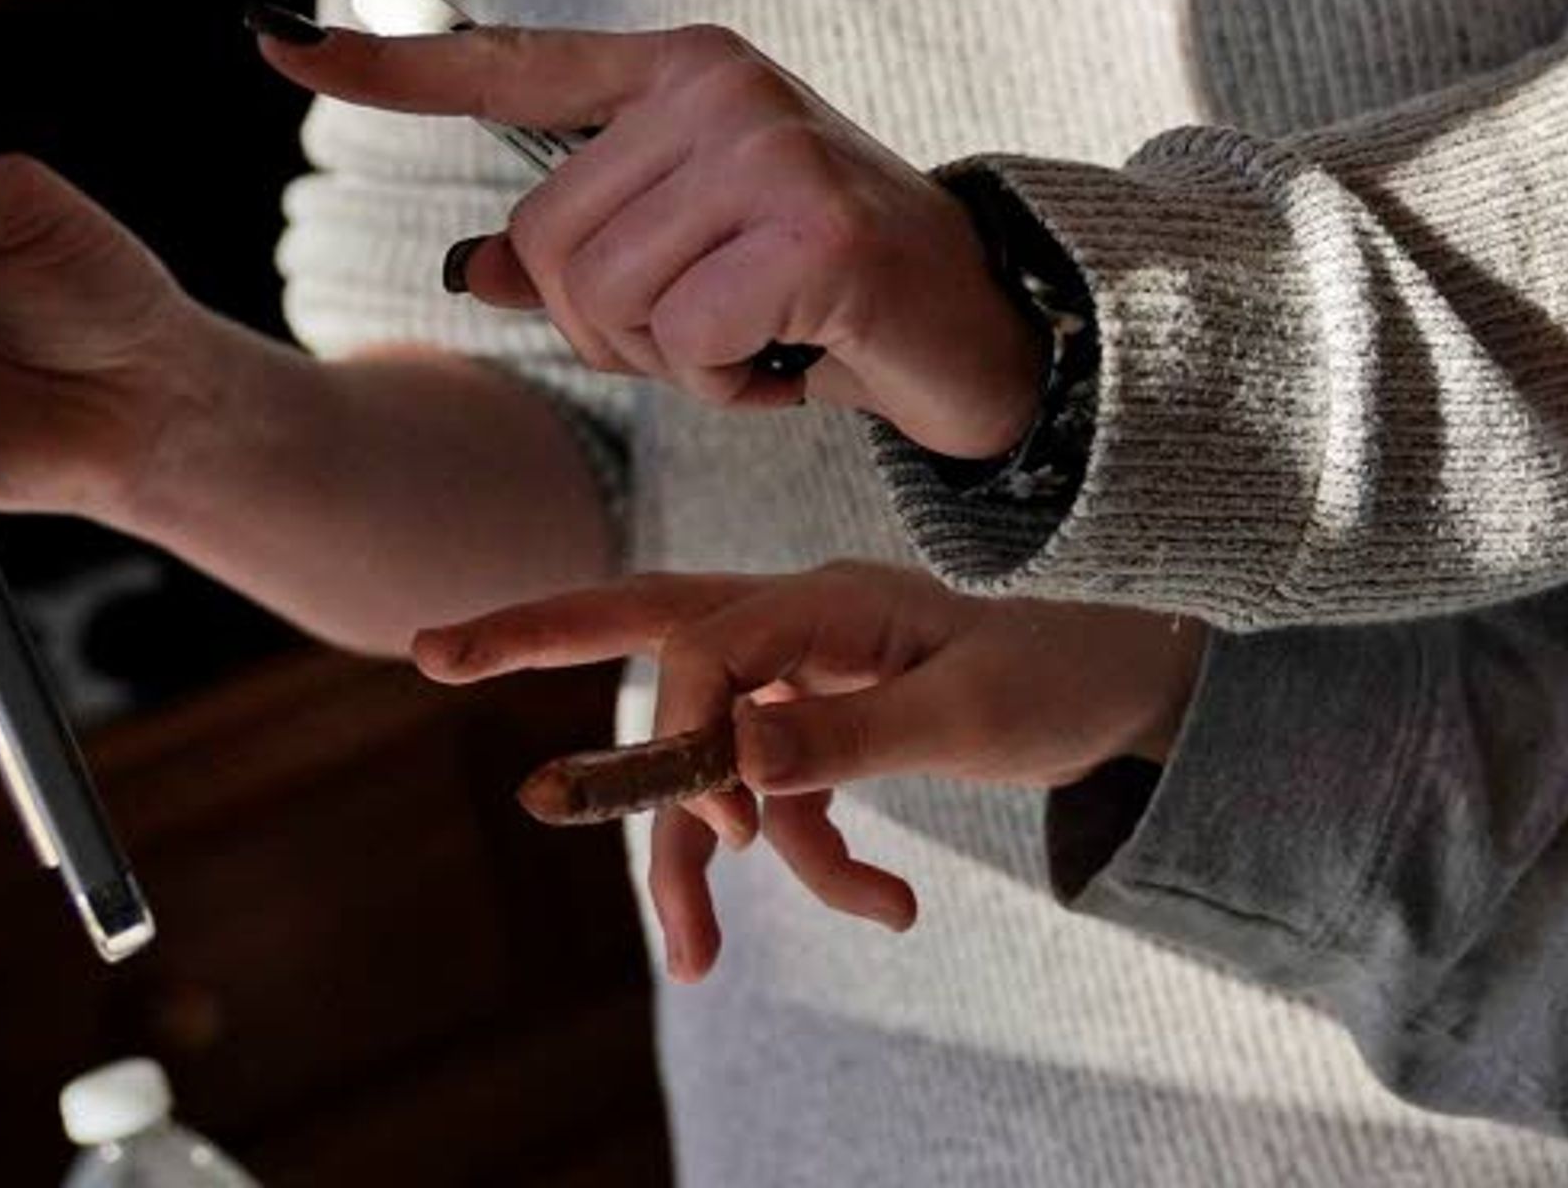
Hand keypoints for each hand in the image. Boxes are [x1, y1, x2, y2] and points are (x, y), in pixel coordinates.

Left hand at [257, 22, 1049, 456]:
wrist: (982, 329)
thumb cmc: (824, 296)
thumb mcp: (694, 259)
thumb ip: (585, 254)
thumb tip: (468, 267)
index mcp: (682, 71)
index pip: (509, 65)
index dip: (386, 64)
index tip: (268, 36)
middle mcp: (719, 88)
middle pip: (547, 249)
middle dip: (613, 328)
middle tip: (718, 327)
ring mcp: (770, 150)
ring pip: (606, 304)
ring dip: (674, 362)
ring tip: (763, 336)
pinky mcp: (813, 232)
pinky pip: (684, 345)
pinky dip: (729, 386)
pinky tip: (796, 359)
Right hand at [411, 561, 1205, 978]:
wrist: (1138, 683)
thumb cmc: (1064, 677)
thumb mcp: (972, 718)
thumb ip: (852, 735)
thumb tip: (737, 758)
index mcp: (832, 598)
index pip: (706, 642)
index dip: (678, 727)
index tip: (703, 816)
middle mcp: (804, 622)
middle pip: (650, 633)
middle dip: (541, 646)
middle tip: (430, 651)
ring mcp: (810, 673)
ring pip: (710, 756)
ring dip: (701, 861)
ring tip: (693, 968)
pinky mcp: (829, 726)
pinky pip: (778, 798)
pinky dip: (811, 862)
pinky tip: (886, 905)